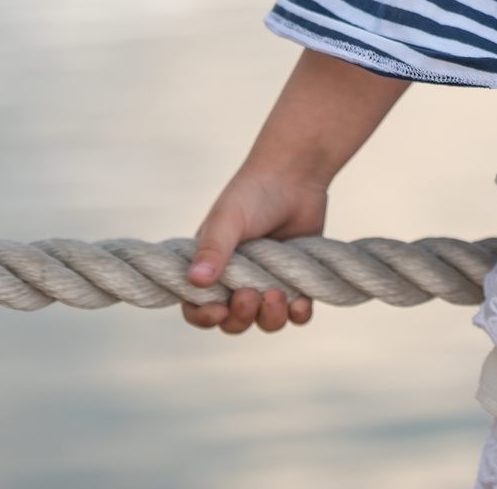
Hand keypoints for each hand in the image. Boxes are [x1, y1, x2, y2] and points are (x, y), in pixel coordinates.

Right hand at [179, 165, 326, 334]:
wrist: (295, 175)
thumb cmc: (253, 193)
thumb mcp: (227, 219)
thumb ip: (213, 249)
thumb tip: (195, 281)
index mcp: (210, 266)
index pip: (196, 306)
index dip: (204, 316)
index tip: (218, 310)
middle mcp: (236, 280)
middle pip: (232, 322)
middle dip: (241, 316)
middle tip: (251, 294)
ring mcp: (267, 282)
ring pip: (265, 321)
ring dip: (270, 318)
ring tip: (277, 294)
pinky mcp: (295, 281)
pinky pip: (295, 313)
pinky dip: (297, 314)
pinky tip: (300, 302)